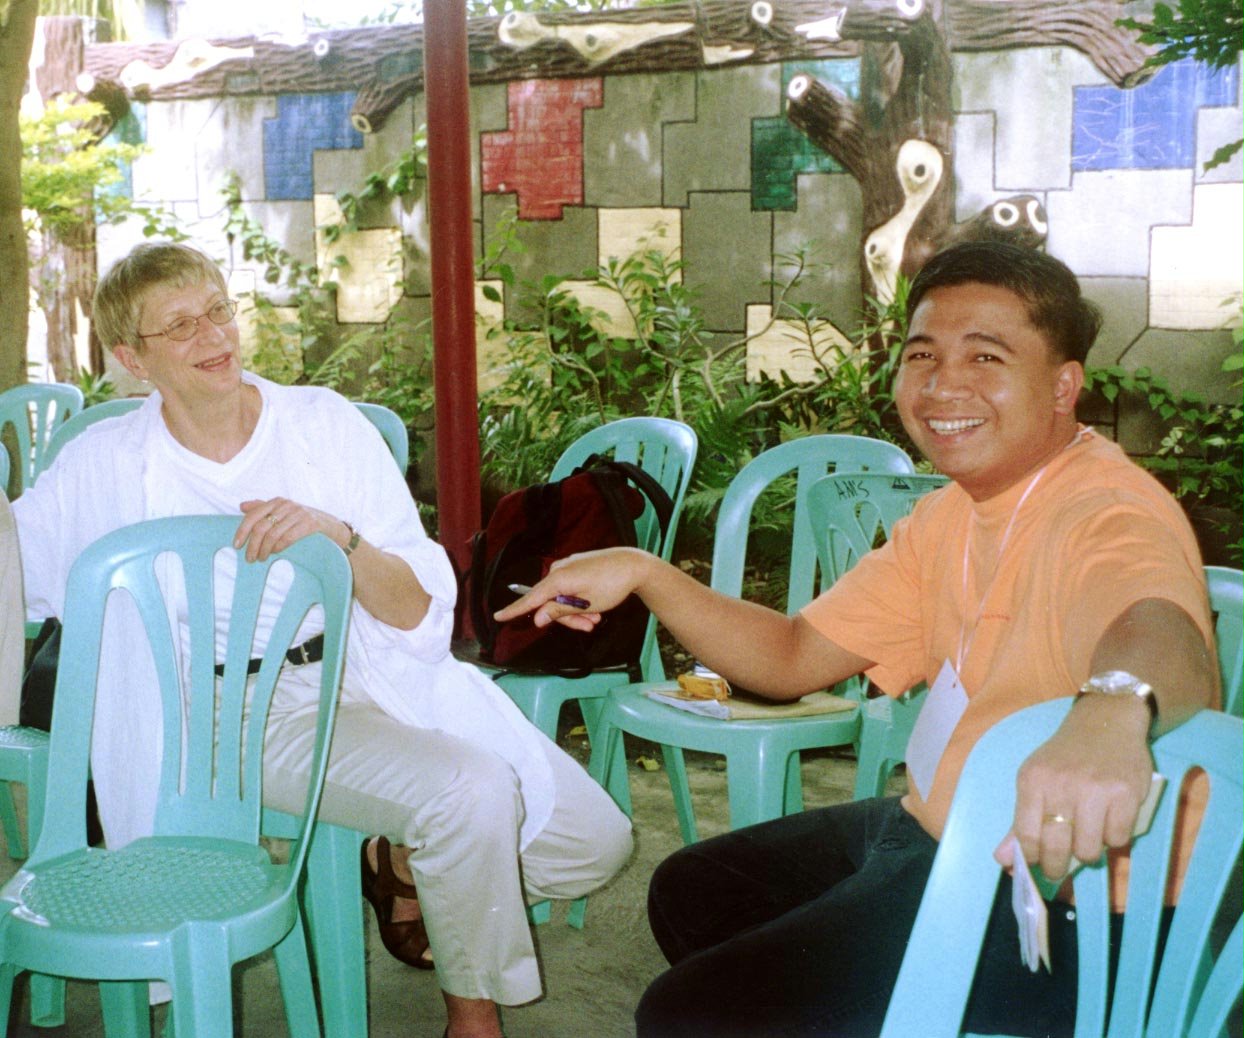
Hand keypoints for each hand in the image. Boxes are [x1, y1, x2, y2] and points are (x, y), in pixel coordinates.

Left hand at [236, 498, 345, 562]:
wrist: (332, 526)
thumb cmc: (304, 520)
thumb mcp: (284, 512)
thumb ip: (263, 508)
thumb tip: (242, 506)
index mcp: (277, 501)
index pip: (253, 515)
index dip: (242, 531)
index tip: (236, 545)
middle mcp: (287, 505)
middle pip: (261, 527)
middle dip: (252, 545)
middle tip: (249, 558)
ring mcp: (299, 514)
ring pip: (272, 534)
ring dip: (264, 550)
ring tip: (261, 559)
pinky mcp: (310, 524)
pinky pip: (288, 537)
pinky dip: (278, 547)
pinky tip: (276, 553)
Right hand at [493, 547, 652, 631]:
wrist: (634, 565)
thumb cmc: (611, 585)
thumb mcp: (585, 604)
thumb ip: (559, 611)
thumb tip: (537, 617)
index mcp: (557, 579)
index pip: (530, 598)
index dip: (514, 609)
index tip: (498, 616)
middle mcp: (559, 570)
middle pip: (550, 602)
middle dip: (567, 618)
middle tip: (588, 626)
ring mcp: (569, 566)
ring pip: (563, 597)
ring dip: (578, 611)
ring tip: (596, 618)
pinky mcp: (578, 566)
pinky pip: (571, 587)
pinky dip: (581, 600)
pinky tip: (596, 606)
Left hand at [994, 694, 1152, 881]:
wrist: (1105, 722)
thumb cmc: (1065, 757)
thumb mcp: (1035, 780)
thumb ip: (1020, 822)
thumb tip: (1004, 861)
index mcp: (1032, 781)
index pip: (1026, 835)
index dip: (1031, 859)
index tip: (1037, 866)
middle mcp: (1061, 785)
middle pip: (1056, 847)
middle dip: (1056, 867)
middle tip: (1059, 869)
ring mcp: (1095, 790)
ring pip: (1089, 849)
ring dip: (1088, 853)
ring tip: (1088, 841)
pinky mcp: (1126, 793)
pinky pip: (1118, 838)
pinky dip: (1114, 839)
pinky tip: (1110, 824)